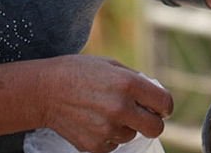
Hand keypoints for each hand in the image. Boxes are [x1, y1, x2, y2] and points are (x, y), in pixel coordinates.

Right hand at [39, 55, 172, 152]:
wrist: (45, 91)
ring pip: (132, 135)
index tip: (160, 107)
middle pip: (156, 128)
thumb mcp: (111, 65)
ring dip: (126, 126)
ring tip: (106, 111)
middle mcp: (120, 108)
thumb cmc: (79, 72)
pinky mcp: (95, 146)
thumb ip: (136, 80)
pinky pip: (114, 144)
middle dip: (154, 122)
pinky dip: (109, 136)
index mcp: (128, 84)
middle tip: (144, 116)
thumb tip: (155, 96)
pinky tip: (94, 121)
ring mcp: (108, 129)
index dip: (165, 106)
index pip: (164, 103)